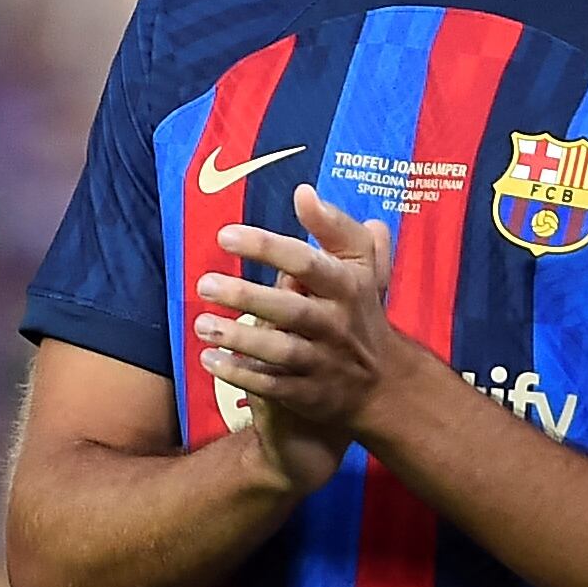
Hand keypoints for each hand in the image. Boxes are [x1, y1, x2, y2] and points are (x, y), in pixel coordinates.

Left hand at [190, 185, 393, 488]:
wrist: (385, 383)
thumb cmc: (360, 310)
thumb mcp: (362, 266)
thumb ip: (336, 228)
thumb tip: (304, 192)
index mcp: (348, 287)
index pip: (307, 262)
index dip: (267, 247)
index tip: (226, 235)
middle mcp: (336, 324)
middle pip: (291, 309)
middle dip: (247, 296)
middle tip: (205, 283)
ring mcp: (323, 361)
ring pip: (280, 351)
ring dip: (239, 338)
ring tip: (201, 324)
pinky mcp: (309, 394)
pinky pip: (273, 385)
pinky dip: (241, 374)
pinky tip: (210, 361)